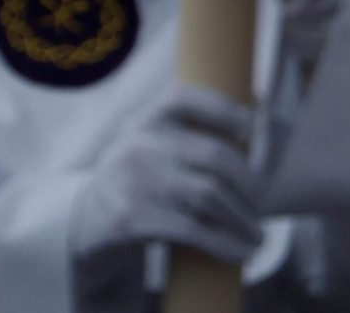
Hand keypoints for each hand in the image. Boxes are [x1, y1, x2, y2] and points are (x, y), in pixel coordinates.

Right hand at [70, 85, 260, 270]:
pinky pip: (194, 230)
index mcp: (147, 117)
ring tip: (259, 234)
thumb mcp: (152, 141)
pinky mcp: (133, 219)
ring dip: (243, 218)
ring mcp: (134, 181)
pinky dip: (226, 243)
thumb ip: (192, 126)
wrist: (87, 222)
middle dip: (250, 180)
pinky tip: (243, 251)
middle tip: (262, 198)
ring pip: (209, 196)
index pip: (188, 99)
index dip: (228, 112)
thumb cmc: (142, 176)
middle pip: (213, 155)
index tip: (254, 131)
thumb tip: (263, 109)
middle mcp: (138, 144)